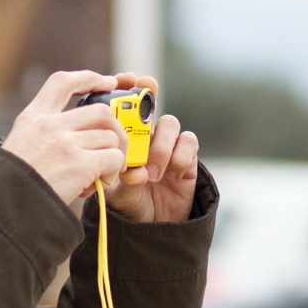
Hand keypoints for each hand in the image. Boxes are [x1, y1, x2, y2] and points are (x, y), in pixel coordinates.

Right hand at [2, 71, 129, 203]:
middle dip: (115, 129)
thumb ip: (43, 134)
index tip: (107, 82)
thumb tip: (77, 135)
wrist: (3, 206)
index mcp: (32, 118)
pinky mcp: (79, 164)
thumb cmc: (11, 183)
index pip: (62, 82)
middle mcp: (49, 125)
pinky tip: (99, 184)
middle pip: (101, 111)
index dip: (88, 78)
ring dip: (113, 157)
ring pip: (110, 138)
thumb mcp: (18, 145)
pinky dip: (112, 172)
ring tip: (101, 175)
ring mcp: (65, 143)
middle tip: (115, 147)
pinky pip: (113, 159)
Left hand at [94, 73, 199, 223]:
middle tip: (148, 94)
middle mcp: (146, 136)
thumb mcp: (119, 195)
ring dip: (161, 145)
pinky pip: (189, 142)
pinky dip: (180, 156)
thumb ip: (126, 182)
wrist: (152, 229)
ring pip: (170, 124)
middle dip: (149, 94)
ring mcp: (168, 146)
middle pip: (151, 103)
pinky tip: (172, 175)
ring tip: (153, 173)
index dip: (127, 87)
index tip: (126, 79)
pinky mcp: (188, 159)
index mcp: (123, 139)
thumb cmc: (129, 205)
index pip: (124, 106)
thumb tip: (136, 172)